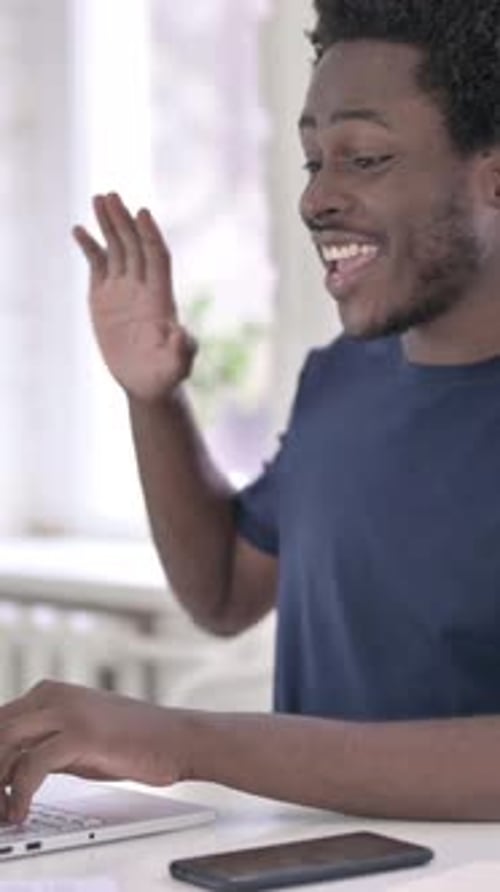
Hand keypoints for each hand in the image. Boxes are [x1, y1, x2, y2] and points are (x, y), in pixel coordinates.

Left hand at [0, 680, 187, 823]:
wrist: (177, 739)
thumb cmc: (133, 742)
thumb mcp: (77, 739)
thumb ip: (43, 744)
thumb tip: (8, 768)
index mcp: (49, 691)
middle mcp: (52, 694)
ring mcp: (66, 710)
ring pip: (4, 744)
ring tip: (5, 812)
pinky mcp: (80, 733)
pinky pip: (31, 765)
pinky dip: (18, 793)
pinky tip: (21, 811)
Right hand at [73, 193, 197, 402]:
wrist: (148, 384)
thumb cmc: (166, 376)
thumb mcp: (177, 366)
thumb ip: (182, 350)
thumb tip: (181, 334)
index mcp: (161, 298)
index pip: (157, 257)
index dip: (151, 235)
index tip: (142, 213)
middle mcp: (143, 288)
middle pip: (135, 246)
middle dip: (124, 221)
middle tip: (110, 195)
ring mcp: (123, 291)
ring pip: (117, 249)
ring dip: (108, 224)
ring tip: (97, 198)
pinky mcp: (104, 298)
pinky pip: (98, 266)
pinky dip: (90, 247)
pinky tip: (78, 229)